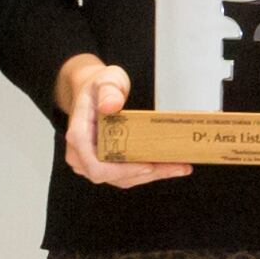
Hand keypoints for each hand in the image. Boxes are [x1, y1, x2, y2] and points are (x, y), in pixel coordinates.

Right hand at [55, 55, 186, 186]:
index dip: (122, 171)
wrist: (92, 93)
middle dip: (147, 173)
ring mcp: (92, 163)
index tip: (147, 165)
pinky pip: (127, 175)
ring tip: (180, 166)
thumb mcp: (105, 79)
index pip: (96, 165)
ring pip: (124, 179)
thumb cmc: (98, 87)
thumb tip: (111, 106)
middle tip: (177, 165)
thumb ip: (109, 90)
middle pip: (114, 176)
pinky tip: (169, 165)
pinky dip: (149, 171)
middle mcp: (81, 155)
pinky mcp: (105, 165)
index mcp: (79, 136)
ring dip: (153, 174)